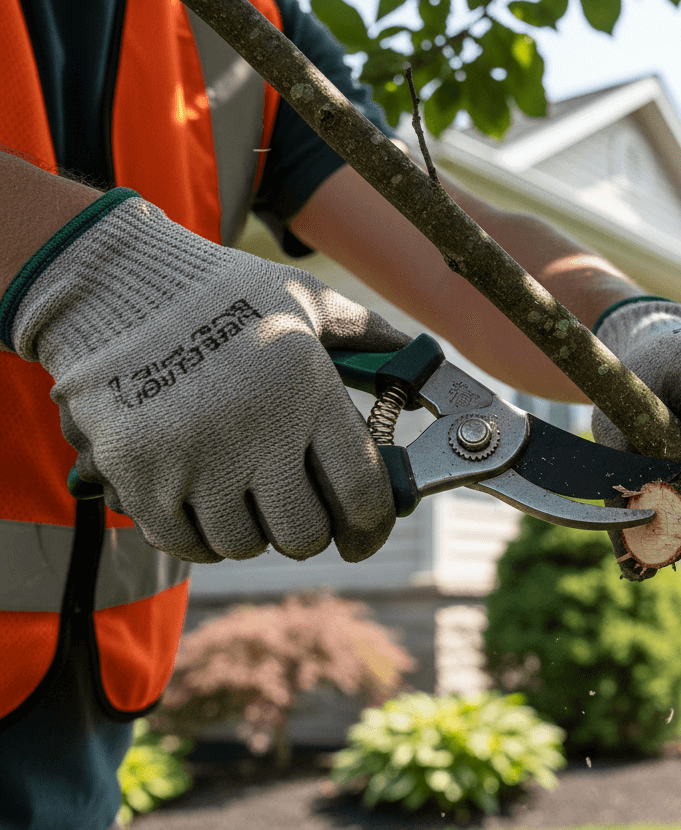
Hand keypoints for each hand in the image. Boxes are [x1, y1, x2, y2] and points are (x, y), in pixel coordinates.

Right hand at [7, 188, 410, 562]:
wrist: (112, 285)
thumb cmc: (220, 292)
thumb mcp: (304, 299)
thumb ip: (369, 335)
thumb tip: (418, 357)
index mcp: (307, 390)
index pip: (362, 492)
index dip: (371, 526)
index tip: (364, 534)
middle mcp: (257, 431)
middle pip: (305, 533)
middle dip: (311, 530)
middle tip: (301, 512)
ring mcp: (194, 459)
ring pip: (244, 543)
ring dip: (252, 529)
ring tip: (245, 494)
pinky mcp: (140, 477)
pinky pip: (185, 544)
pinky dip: (199, 534)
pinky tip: (202, 501)